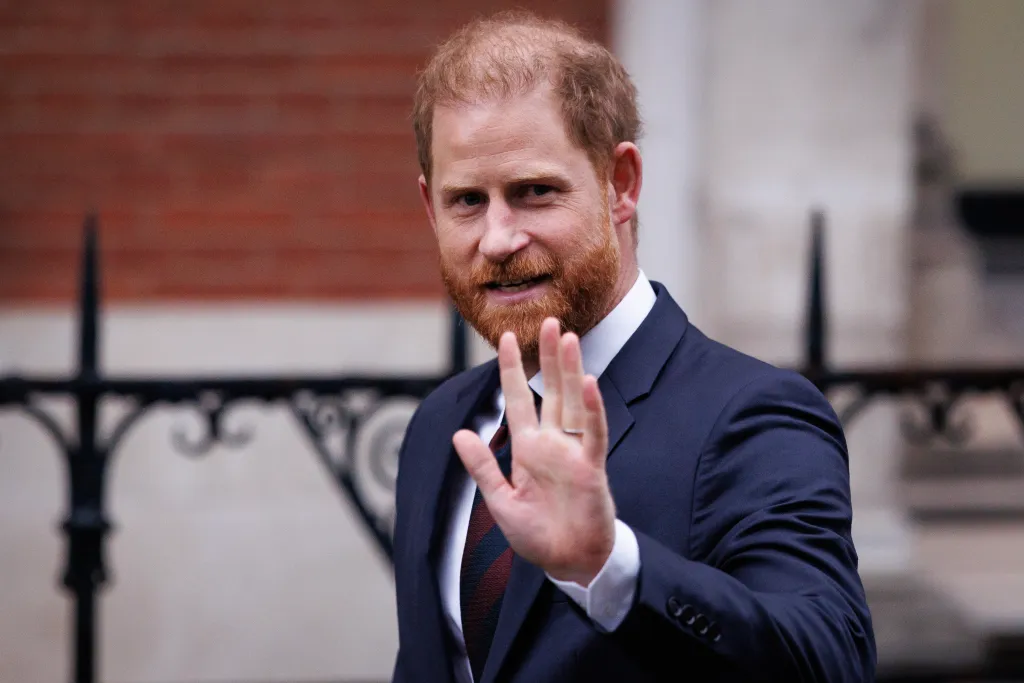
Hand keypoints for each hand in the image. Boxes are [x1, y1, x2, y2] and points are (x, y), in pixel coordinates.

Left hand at [452, 317, 616, 584]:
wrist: (568, 563)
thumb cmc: (537, 535)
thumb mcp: (500, 501)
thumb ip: (482, 467)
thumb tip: (459, 434)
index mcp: (528, 448)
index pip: (518, 399)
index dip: (512, 370)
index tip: (505, 338)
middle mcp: (551, 443)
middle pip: (550, 390)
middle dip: (548, 356)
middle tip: (549, 320)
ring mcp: (573, 451)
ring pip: (573, 401)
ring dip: (571, 370)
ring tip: (569, 337)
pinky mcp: (591, 467)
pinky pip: (593, 432)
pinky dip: (591, 409)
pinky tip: (588, 383)